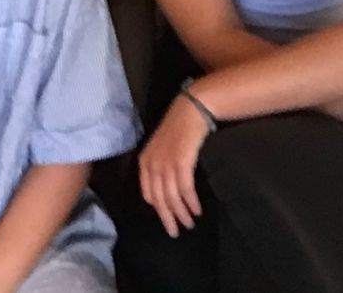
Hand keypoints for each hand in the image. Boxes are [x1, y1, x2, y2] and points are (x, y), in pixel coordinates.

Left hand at [139, 92, 210, 237]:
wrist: (189, 111)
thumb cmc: (177, 130)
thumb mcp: (162, 150)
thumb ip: (160, 168)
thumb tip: (165, 191)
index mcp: (145, 162)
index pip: (147, 193)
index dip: (158, 209)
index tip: (167, 220)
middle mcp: (152, 164)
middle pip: (159, 199)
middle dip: (168, 218)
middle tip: (176, 232)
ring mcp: (166, 163)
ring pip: (172, 197)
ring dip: (181, 213)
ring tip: (190, 222)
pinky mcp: (181, 162)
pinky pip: (185, 189)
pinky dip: (191, 202)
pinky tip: (197, 209)